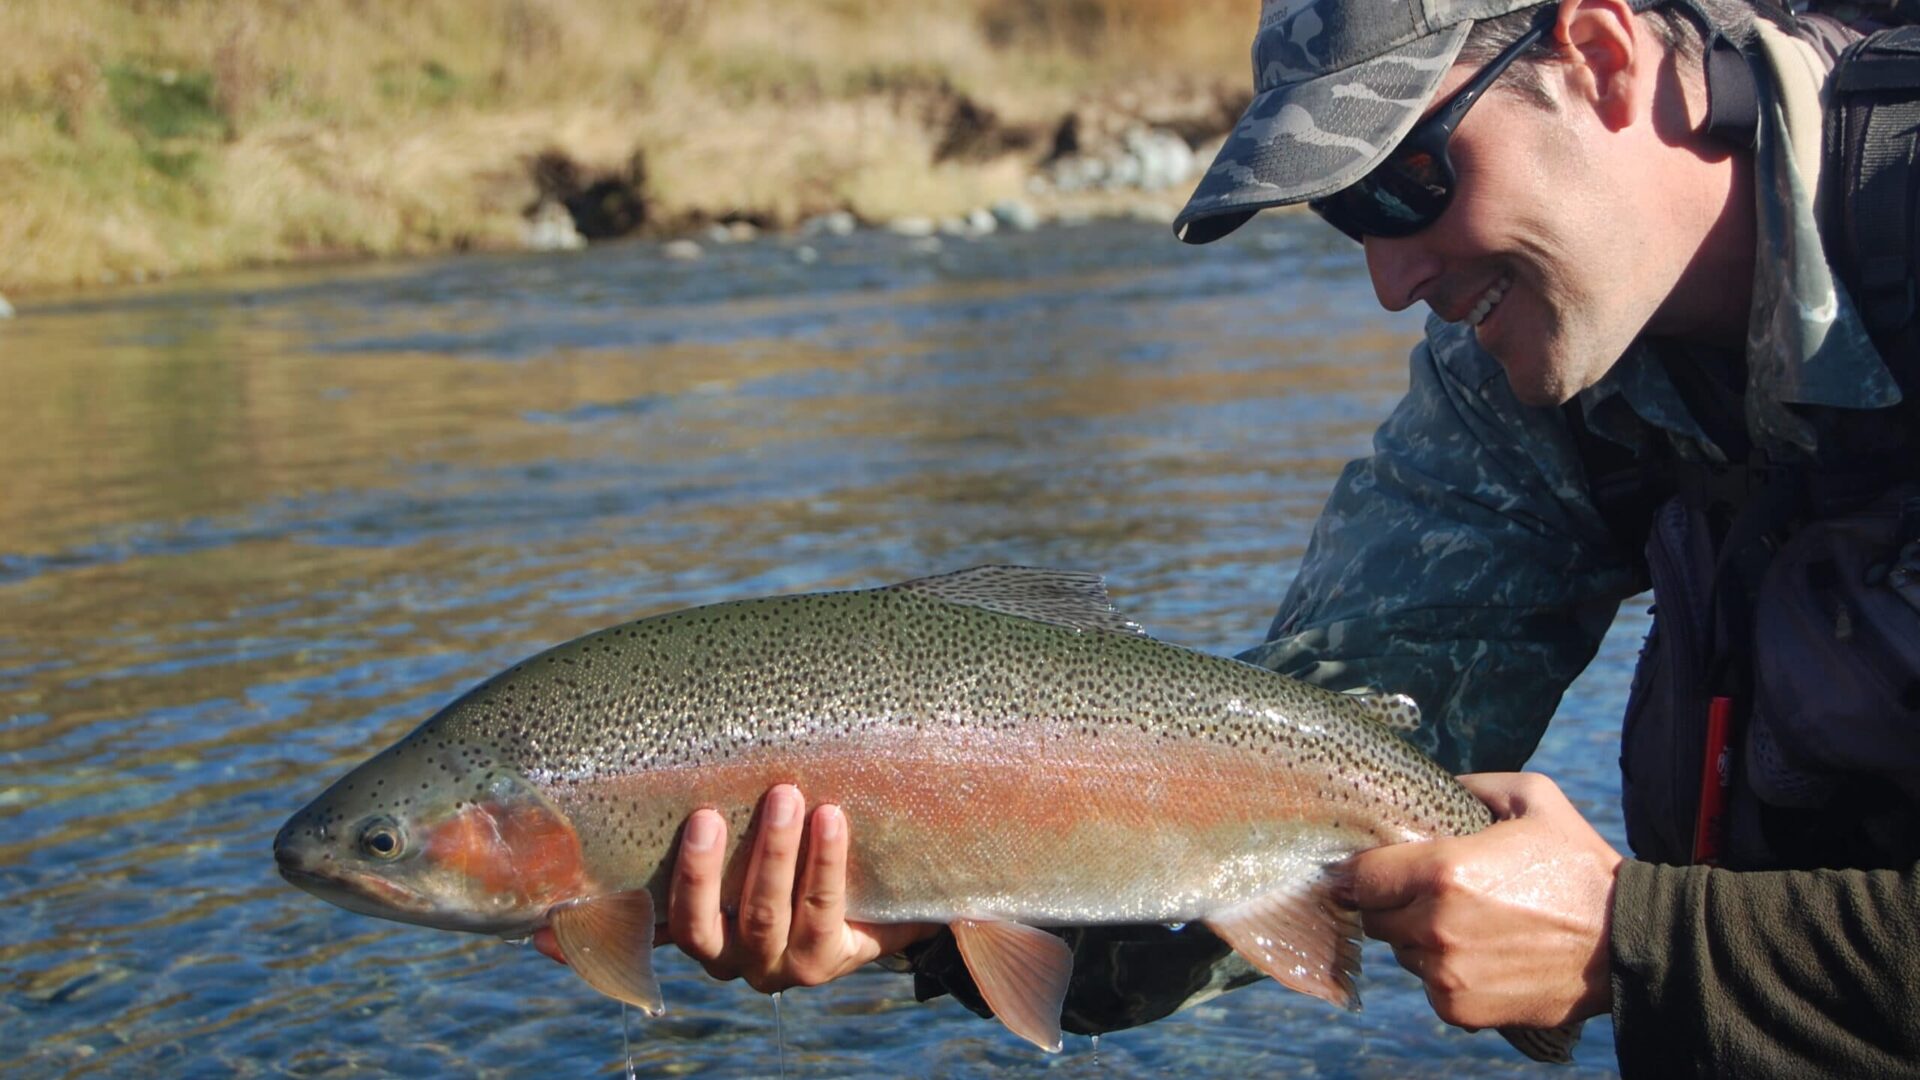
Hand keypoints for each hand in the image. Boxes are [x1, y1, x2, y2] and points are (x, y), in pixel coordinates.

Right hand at [533, 785, 938, 993]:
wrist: (884, 892)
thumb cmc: (799, 851)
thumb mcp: (747, 836)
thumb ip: (699, 817)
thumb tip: (636, 758)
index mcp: (696, 929)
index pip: (636, 930)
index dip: (588, 936)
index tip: (540, 927)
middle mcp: (727, 958)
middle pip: (699, 924)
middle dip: (699, 871)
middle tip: (706, 816)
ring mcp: (775, 965)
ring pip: (762, 914)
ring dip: (773, 852)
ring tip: (786, 796)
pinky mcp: (824, 960)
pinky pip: (821, 909)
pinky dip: (825, 861)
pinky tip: (831, 819)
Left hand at [1341, 772, 1623, 1029]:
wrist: (1625, 941)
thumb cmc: (1578, 865)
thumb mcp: (1534, 799)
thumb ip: (1475, 785)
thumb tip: (1435, 784)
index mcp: (1444, 871)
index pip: (1361, 876)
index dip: (1365, 871)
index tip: (1377, 868)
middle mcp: (1435, 925)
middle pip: (1375, 917)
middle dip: (1392, 903)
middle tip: (1426, 893)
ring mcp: (1446, 972)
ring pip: (1401, 953)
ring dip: (1417, 938)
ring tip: (1462, 923)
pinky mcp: (1461, 1008)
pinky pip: (1428, 985)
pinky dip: (1443, 972)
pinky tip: (1477, 954)